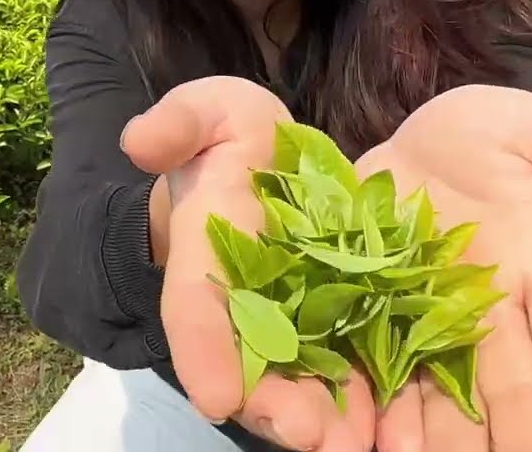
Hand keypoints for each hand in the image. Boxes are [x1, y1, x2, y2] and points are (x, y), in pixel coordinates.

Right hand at [121, 75, 375, 450]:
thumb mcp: (207, 112)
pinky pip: (353, 367)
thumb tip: (140, 140)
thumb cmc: (231, 139)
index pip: (193, 308)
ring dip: (324, 420)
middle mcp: (243, 304)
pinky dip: (367, 403)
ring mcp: (293, 320)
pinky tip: (391, 430)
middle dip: (274, 406)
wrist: (269, 164)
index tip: (213, 397)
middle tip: (308, 436)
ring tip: (351, 445)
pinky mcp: (343, 320)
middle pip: (251, 365)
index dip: (202, 352)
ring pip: (303, 381)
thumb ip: (180, 121)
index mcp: (204, 255)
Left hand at [356, 84, 531, 451]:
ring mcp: (435, 327)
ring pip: (450, 406)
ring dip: (448, 448)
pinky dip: (382, 420)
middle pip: (516, 399)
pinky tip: (377, 447)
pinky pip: (383, 381)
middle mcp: (498, 319)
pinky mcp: (377, 323)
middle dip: (523, 445)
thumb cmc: (484, 137)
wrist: (407, 145)